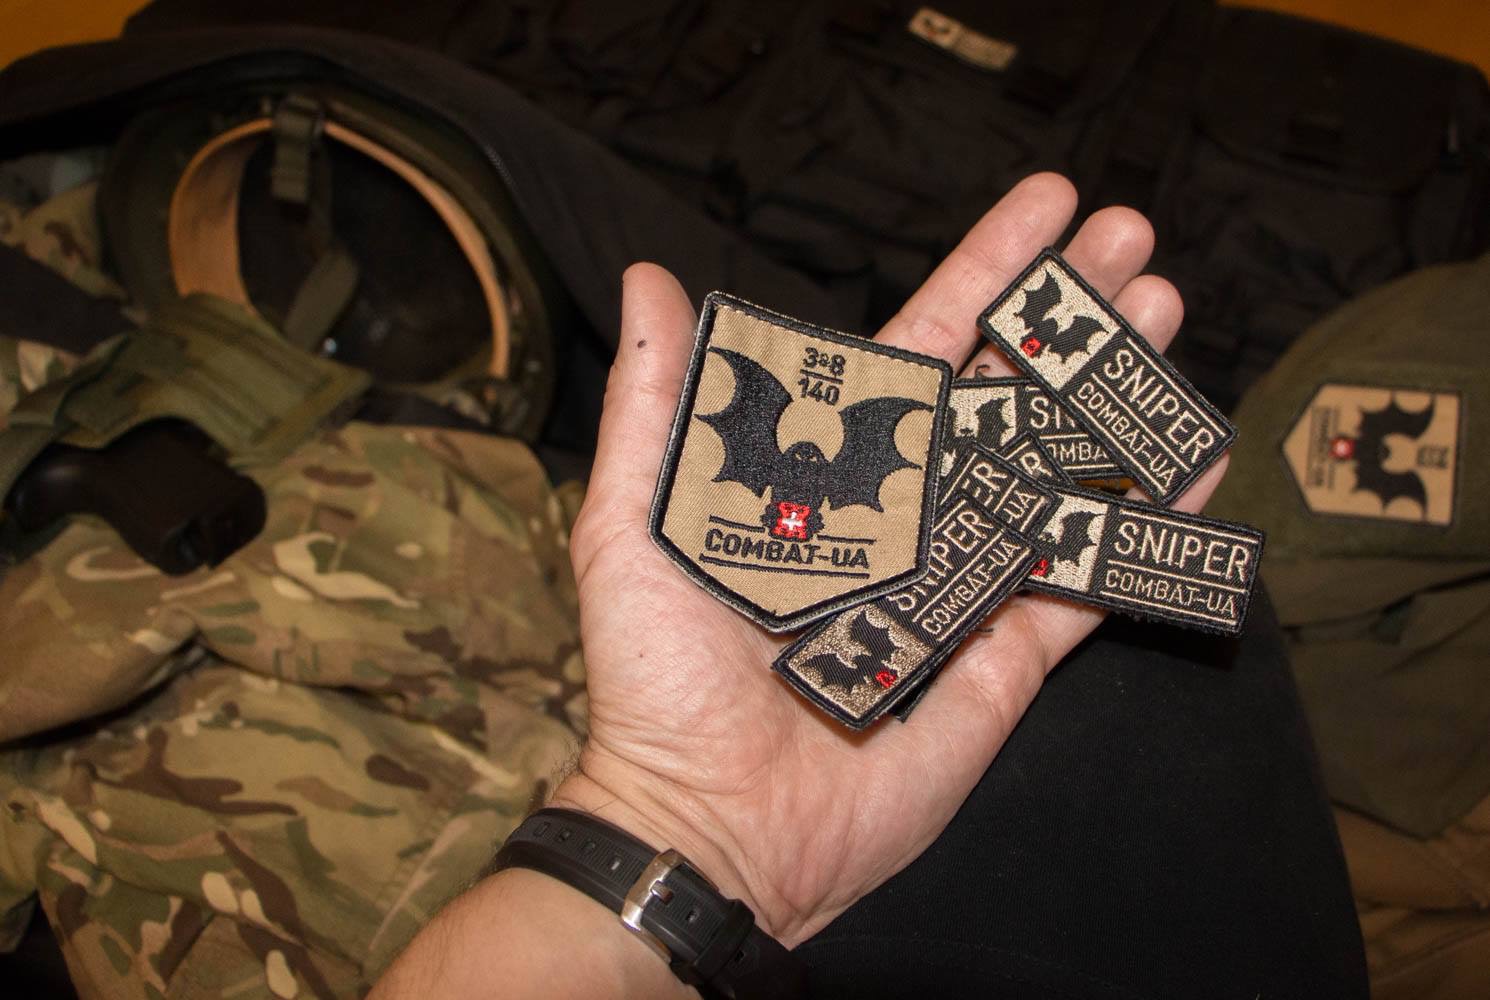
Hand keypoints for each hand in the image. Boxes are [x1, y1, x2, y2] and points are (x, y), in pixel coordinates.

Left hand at [556, 173, 1226, 946]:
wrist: (712, 824)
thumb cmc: (660, 679)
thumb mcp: (637, 526)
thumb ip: (658, 407)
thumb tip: (646, 279)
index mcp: (832, 471)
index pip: (921, 350)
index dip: (985, 275)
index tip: (1050, 205)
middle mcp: (907, 513)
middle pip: (1005, 395)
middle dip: (1067, 317)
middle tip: (1133, 242)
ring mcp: (963, 583)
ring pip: (1054, 472)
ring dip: (1111, 396)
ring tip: (1162, 317)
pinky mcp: (1006, 660)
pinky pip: (1082, 583)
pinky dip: (1135, 526)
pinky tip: (1188, 462)